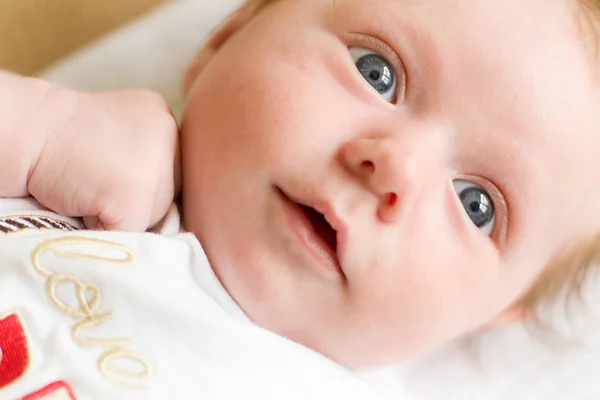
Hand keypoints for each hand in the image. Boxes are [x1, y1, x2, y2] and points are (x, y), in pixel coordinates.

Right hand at [28, 89, 178, 230]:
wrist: (27, 132)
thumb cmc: (64, 138)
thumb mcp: (121, 131)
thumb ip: (148, 155)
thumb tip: (166, 198)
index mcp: (162, 117)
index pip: (172, 168)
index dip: (143, 181)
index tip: (112, 172)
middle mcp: (168, 134)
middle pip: (168, 191)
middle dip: (137, 197)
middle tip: (98, 180)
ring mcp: (156, 165)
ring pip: (154, 213)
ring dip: (123, 212)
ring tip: (92, 190)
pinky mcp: (135, 196)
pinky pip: (132, 229)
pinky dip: (107, 225)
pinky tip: (86, 201)